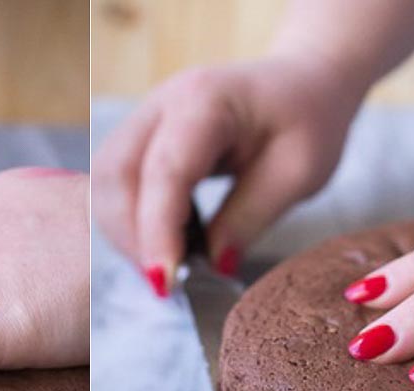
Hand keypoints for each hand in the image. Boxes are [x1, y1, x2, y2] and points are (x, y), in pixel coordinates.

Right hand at [92, 56, 361, 294]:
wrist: (303, 84)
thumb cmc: (308, 122)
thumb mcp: (299, 173)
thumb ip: (251, 217)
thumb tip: (212, 265)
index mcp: (206, 101)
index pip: (164, 171)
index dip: (158, 231)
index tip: (165, 283)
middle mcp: (162, 104)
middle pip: (115, 175)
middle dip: (133, 238)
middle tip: (169, 282)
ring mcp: (146, 120)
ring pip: (105, 184)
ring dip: (126, 235)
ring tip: (168, 265)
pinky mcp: (141, 142)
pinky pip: (114, 187)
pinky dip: (130, 225)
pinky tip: (164, 245)